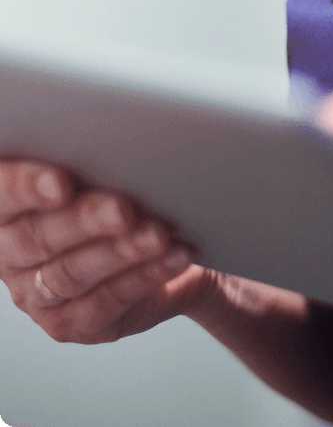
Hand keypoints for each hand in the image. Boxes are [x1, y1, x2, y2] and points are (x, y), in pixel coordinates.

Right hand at [0, 161, 210, 343]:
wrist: (170, 254)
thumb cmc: (129, 202)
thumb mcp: (106, 179)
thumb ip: (93, 165)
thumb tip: (113, 147)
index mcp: (6, 213)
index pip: (1, 197)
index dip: (25, 188)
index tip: (61, 183)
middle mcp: (11, 257)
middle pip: (38, 238)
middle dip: (84, 221)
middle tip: (123, 209)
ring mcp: (37, 297)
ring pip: (74, 272)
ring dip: (121, 251)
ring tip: (158, 234)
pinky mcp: (73, 326)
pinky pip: (108, 301)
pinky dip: (146, 276)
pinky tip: (174, 257)